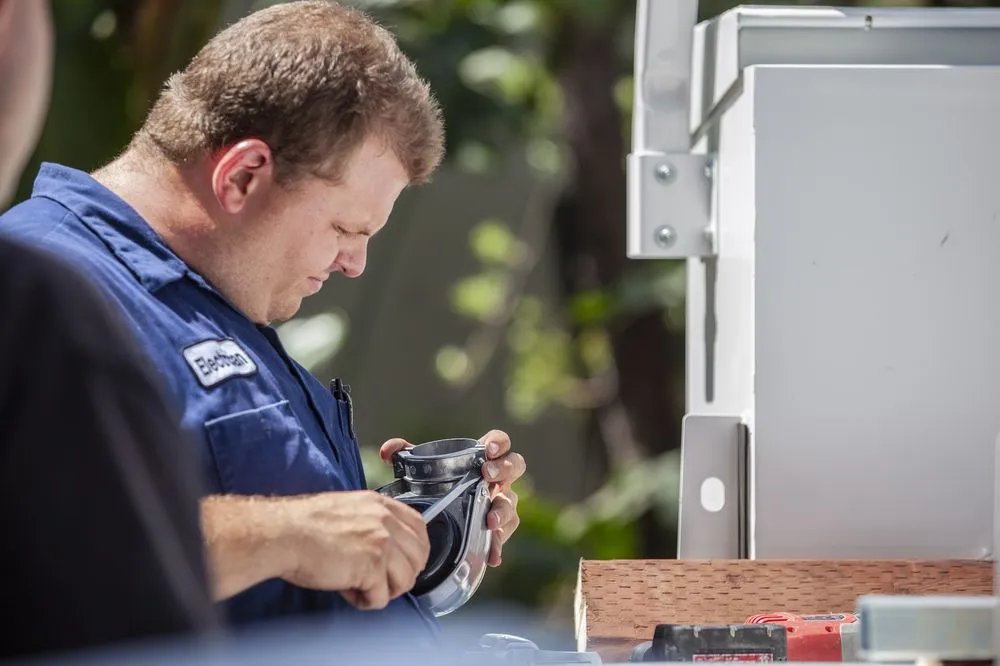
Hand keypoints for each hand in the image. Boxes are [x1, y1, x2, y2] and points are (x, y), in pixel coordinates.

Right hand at [282, 491, 430, 609]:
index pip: (420, 527)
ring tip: (359, 586)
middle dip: (402, 575)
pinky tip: (347, 591)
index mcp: (380, 505)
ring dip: (384, 590)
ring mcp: (381, 542)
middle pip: (418, 557)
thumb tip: (387, 547)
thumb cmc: (304, 525)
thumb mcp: (348, 510)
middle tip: (379, 581)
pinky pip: (382, 597)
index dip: (416, 551)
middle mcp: (385, 520)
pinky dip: (365, 601)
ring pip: (406, 580)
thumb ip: (372, 522)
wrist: (282, 533)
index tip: (405, 564)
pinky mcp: (372, 566)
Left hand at [379, 429, 524, 567]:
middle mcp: (496, 481)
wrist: (438, 520)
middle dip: (504, 469)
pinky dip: (498, 546)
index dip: (498, 443)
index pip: (499, 443)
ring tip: (488, 521)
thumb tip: (387, 452)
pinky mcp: (496, 531)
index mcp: (482, 460)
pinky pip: (503, 537)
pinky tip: (492, 556)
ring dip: (503, 511)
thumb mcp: (418, 469)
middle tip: (486, 475)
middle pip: (515, 467)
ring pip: (511, 505)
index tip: (488, 449)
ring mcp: (499, 505)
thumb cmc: (436, 486)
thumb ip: (403, 455)